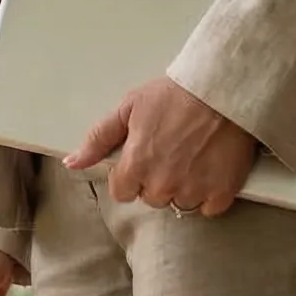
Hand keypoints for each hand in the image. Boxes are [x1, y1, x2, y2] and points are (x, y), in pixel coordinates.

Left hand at [67, 77, 257, 216]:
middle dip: (158, 180)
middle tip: (173, 151)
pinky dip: (210, 193)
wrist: (224, 88)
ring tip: (194, 157)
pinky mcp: (222, 191)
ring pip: (181, 204)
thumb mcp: (129, 108)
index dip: (131, 175)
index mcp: (137, 165)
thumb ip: (99, 139)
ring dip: (184, 187)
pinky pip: (209, 207)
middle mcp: (163, 183)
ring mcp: (194, 190)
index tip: (144, 158)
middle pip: (152, 198)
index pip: (122, 193)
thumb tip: (72, 163)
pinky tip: (212, 168)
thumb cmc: (175, 94)